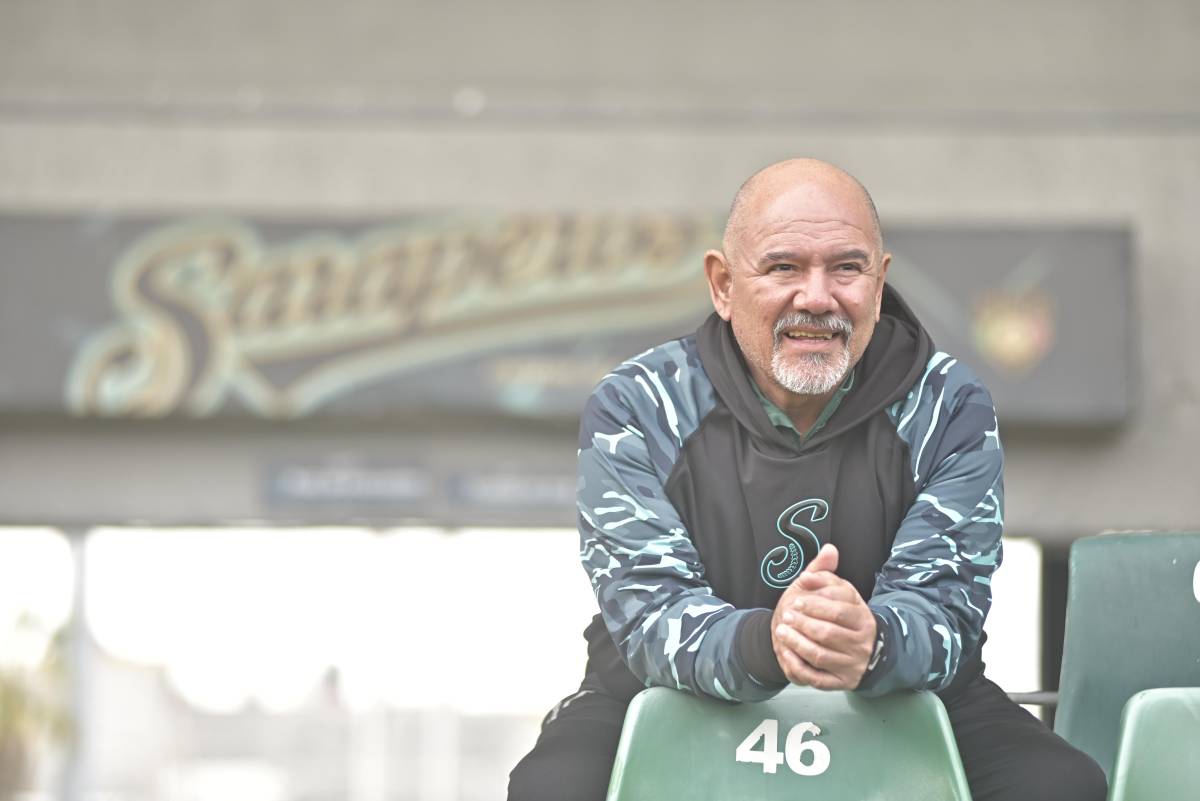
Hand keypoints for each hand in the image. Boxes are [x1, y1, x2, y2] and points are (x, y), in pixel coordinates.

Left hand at [770, 544, 876, 689]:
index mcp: (862, 618)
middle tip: (786, 616)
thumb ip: (827, 572)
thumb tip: (828, 549)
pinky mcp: (841, 682)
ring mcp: (851, 664)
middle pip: (828, 633)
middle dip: (802, 624)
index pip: (838, 611)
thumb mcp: (836, 591)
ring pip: (820, 655)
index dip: (814, 605)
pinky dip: (799, 666)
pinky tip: (786, 653)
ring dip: (796, 643)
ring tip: (781, 632)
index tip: (796, 601)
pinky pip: (818, 678)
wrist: (857, 649)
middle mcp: (860, 643)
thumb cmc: (840, 616)